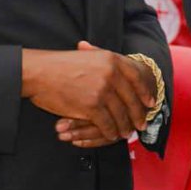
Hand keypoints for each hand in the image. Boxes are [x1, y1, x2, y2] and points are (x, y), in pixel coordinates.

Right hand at [22, 41, 154, 141]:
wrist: (40, 72)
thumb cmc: (60, 65)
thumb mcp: (88, 55)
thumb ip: (107, 62)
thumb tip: (126, 66)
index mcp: (111, 59)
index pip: (136, 77)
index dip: (145, 92)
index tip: (150, 102)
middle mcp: (111, 73)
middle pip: (131, 99)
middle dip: (138, 114)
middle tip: (141, 123)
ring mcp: (102, 90)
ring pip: (121, 114)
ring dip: (124, 126)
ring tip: (126, 132)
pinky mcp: (92, 107)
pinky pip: (108, 124)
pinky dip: (111, 132)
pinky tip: (111, 135)